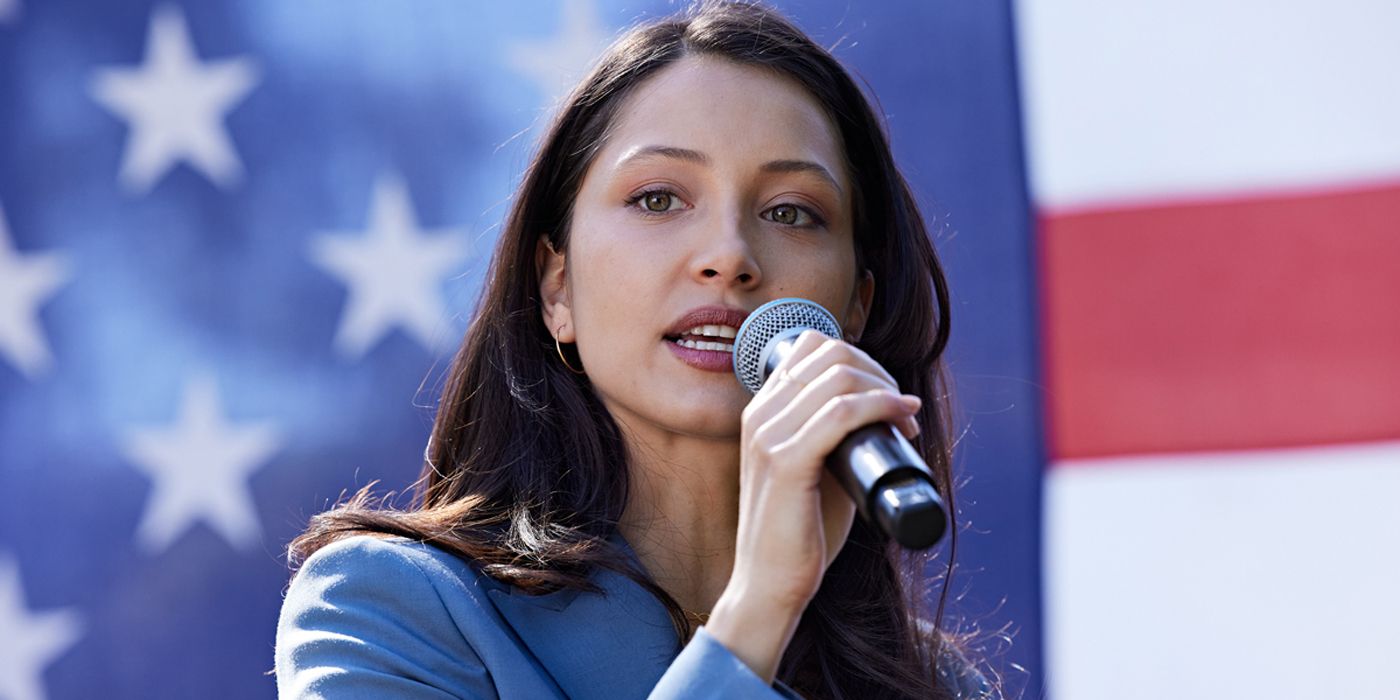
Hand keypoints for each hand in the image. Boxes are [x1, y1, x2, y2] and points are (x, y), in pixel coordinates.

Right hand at [706, 330, 921, 681]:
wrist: (769, 585)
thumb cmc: (798, 533)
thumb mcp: (813, 470)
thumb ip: (832, 439)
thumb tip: (883, 417)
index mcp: (762, 412)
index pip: (811, 348)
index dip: (860, 359)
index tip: (887, 394)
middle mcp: (760, 415)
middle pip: (829, 354)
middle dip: (878, 371)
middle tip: (903, 408)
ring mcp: (768, 437)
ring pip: (838, 377)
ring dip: (886, 388)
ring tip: (907, 419)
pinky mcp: (785, 463)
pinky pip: (842, 413)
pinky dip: (881, 406)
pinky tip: (902, 417)